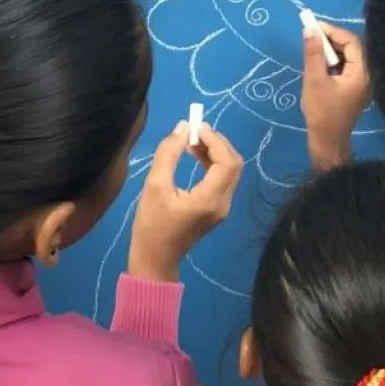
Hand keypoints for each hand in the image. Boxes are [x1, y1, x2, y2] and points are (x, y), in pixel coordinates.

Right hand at [128, 122, 243, 282]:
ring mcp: (222, 208)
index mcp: (210, 199)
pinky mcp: (217, 209)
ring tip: (192, 141)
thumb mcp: (155, 185)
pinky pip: (222, 179)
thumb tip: (183, 127)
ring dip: (215, 152)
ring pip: (230, 171)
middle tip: (195, 131)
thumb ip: (169, 153)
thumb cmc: (152, 224)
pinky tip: (195, 155)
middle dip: (217, 143)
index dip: (215, 140)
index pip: (226, 161)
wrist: (155, 258)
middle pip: (233, 164)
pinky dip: (213, 164)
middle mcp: (223, 203)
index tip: (196, 127)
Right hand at [301, 20, 369, 170]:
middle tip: (312, 35)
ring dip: (332, 50)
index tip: (313, 26)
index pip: (352, 42)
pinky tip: (320, 62)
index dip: (333, 31)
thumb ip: (313, 53)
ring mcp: (362, 83)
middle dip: (332, 40)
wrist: (327, 140)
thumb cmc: (321, 111)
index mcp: (362, 73)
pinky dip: (334, 61)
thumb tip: (310, 29)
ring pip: (349, 57)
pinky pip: (347, 67)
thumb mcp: (314, 79)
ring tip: (313, 47)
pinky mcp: (355, 88)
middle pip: (353, 48)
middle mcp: (367, 76)